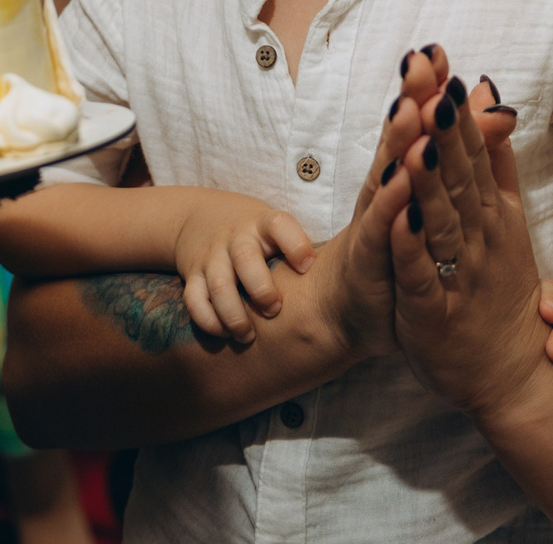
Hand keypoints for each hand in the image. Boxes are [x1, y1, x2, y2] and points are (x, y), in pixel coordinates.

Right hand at [172, 194, 314, 344]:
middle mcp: (237, 238)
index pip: (280, 226)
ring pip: (219, 284)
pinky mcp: (193, 274)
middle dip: (261, 289)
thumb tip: (359, 283)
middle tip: (274, 310)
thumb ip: (303, 251)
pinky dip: (208, 320)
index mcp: (265, 224)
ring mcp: (213, 256)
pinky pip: (194, 299)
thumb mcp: (279, 230)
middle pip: (245, 258)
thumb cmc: (257, 233)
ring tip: (248, 334)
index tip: (308, 266)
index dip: (295, 246)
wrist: (200, 218)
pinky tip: (224, 333)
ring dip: (234, 313)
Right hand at [304, 45, 451, 363]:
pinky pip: (384, 238)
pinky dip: (391, 215)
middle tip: (418, 63)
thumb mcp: (431, 197)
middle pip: (398, 141)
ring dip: (399, 147)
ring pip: (388, 181)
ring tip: (410, 112)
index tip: (435, 51)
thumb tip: (483, 94)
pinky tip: (401, 194)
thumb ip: (457, 145)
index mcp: (402, 175)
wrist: (355, 313)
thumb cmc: (396, 250)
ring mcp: (376, 227)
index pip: (416, 126)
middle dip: (410, 102)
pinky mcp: (375, 265)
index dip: (424, 90)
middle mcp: (384, 193)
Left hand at [388, 52, 552, 425]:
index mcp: (491, 212)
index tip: (436, 56)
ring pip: (441, 220)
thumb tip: (490, 93)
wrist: (516, 376)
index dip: (451, 104)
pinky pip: (421, 277)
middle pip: (458, 173)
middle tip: (427, 77)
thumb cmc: (502, 289)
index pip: (470, 148)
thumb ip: (494, 157)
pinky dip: (411, 248)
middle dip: (440, 125)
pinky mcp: (433, 314)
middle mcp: (479, 237)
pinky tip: (400, 219)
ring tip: (415, 141)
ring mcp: (458, 276)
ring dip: (428, 181)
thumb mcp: (504, 216)